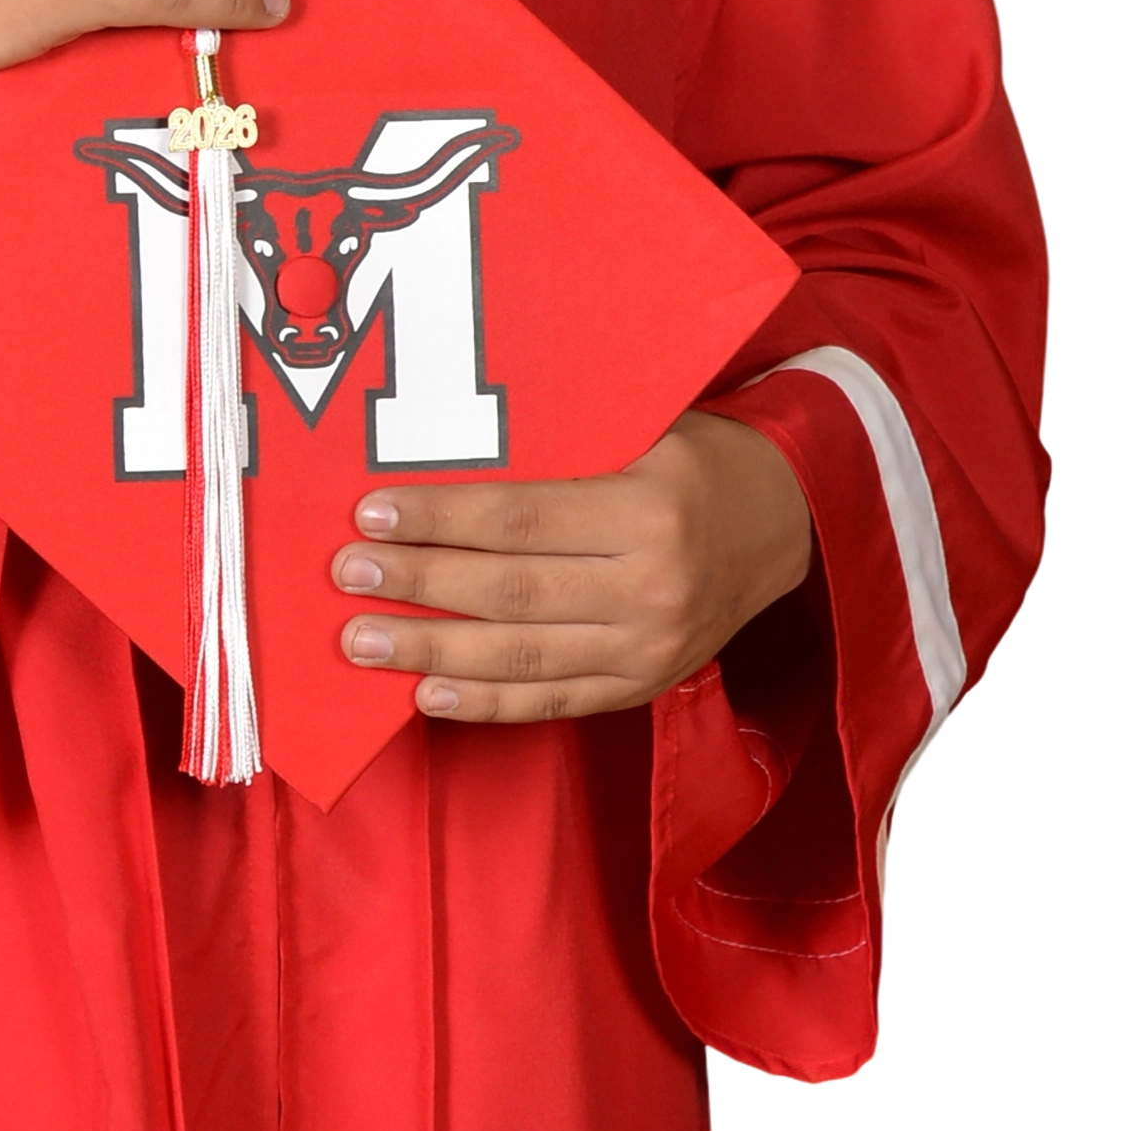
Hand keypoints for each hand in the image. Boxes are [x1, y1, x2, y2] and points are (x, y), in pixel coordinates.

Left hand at [331, 409, 812, 722]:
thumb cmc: (692, 455)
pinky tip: (426, 695)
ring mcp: (648, 650)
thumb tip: (438, 447)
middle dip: (419, 586)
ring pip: (523, 658)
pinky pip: (553, 701)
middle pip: (510, 592)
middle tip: (346, 576)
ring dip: (432, 652)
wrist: (783, 522)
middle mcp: (650, 588)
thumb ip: (557, 445)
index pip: (520, 519)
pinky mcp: (642, 687)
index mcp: (648, 508)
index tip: (370, 514)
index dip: (440, 519)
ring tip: (362, 642)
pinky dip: (486, 704)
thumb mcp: (639, 426)